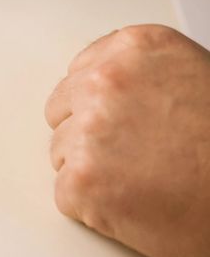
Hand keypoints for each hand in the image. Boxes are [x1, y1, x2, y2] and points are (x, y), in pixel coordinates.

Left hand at [46, 25, 209, 256]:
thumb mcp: (194, 78)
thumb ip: (143, 75)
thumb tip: (104, 85)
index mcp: (136, 48)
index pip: (81, 72)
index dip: (104, 107)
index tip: (128, 124)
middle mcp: (107, 80)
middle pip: (63, 111)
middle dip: (92, 136)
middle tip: (140, 157)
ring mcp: (90, 129)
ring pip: (61, 153)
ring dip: (94, 172)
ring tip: (147, 181)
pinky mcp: (82, 180)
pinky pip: (67, 195)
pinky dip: (95, 208)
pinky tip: (136, 204)